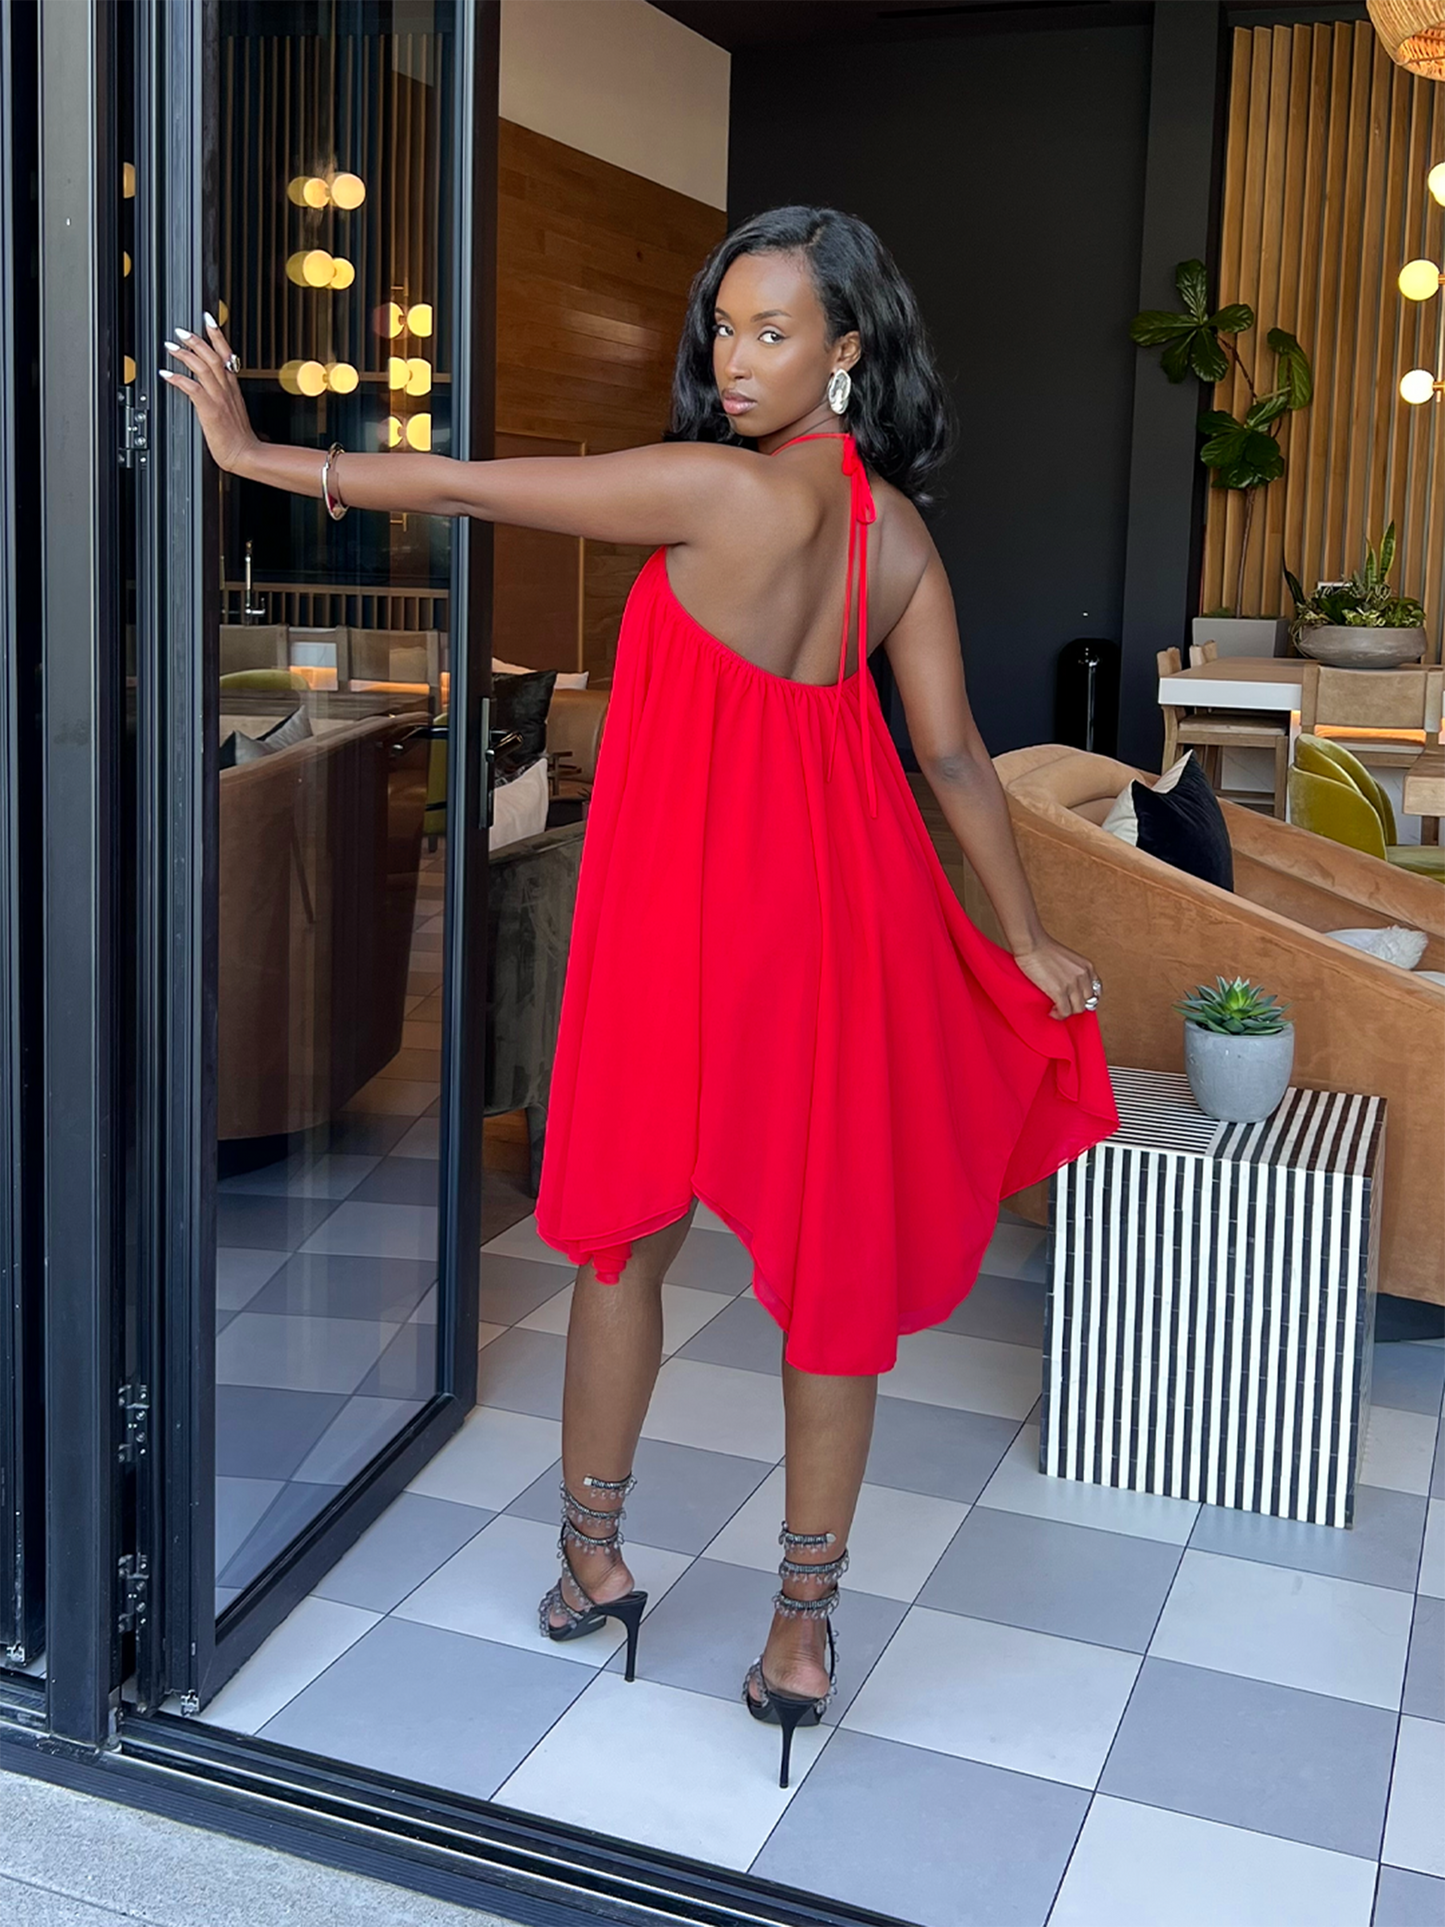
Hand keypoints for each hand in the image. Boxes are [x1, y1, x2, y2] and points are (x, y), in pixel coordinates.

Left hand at [158, 312, 258, 474]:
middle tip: (180, 330)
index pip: (226, 353)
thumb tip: (209, 383)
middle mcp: (226, 389)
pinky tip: (166, 374)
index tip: (208, 318)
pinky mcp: (211, 410)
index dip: (217, 334)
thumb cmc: (238, 436)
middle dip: (196, 339)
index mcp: (232, 387)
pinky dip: (179, 379)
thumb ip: (223, 392)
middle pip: (213, 356)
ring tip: (171, 346)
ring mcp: (219, 398)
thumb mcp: (233, 408)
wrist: (246, 454)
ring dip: (186, 354)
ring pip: (204, 368)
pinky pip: (193, 389)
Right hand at [1011, 936, 1100, 1020]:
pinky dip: (1058, 1015)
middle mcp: (1083, 976)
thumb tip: (1069, 986)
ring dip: (1067, 1012)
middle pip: (1087, 1002)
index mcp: (1087, 967)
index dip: (1086, 999)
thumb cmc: (1043, 948)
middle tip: (1064, 1005)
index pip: (1096, 991)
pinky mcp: (1059, 991)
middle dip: (1075, 1006)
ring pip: (1077, 1009)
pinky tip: (1051, 1012)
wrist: (1031, 944)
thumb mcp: (1068, 958)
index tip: (1076, 1002)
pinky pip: (1065, 1012)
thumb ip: (1073, 971)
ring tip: (1056, 1009)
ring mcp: (1072, 984)